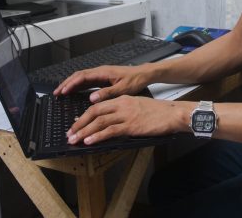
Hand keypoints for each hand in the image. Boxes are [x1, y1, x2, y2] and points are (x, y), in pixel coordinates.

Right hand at [53, 64, 150, 102]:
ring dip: (71, 84)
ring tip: (61, 93)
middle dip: (66, 83)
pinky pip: (87, 81)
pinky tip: (74, 92)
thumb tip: (91, 98)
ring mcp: (101, 75)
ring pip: (81, 78)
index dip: (71, 84)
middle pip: (78, 76)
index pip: (82, 77)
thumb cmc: (135, 80)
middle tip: (56, 93)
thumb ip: (107, 93)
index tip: (62, 91)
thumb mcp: (122, 89)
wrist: (144, 74)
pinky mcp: (103, 79)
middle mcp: (100, 72)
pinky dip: (78, 86)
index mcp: (103, 72)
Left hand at [66, 95, 184, 144]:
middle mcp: (121, 105)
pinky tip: (89, 141)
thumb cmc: (158, 112)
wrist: (172, 114)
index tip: (76, 123)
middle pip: (94, 112)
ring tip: (74, 139)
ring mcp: (126, 115)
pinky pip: (110, 131)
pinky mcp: (131, 126)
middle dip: (79, 123)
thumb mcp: (138, 106)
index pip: (98, 106)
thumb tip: (111, 121)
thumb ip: (124, 110)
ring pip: (99, 122)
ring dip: (84, 131)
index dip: (85, 115)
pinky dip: (97, 136)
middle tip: (70, 133)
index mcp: (122, 99)